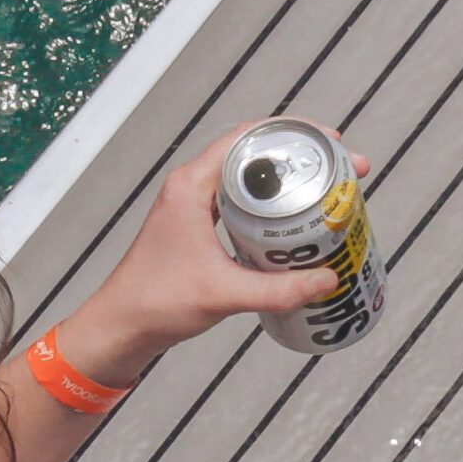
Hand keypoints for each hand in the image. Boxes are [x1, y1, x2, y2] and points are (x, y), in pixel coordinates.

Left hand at [51, 124, 372, 388]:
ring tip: (328, 191)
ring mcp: (193, 205)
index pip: (248, 138)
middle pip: (255, 154)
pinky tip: (297, 223)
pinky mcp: (197, 225)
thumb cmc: (157, 304)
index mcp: (192, 185)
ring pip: (249, 179)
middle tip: (342, 170)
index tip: (331, 141)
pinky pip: (241, 203)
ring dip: (287, 182)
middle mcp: (192, 185)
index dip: (294, 134)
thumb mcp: (224, 294)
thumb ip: (278, 290)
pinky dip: (270, 206)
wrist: (120, 327)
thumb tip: (329, 280)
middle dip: (301, 158)